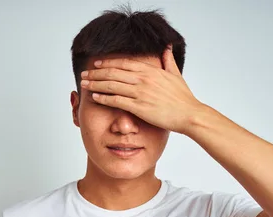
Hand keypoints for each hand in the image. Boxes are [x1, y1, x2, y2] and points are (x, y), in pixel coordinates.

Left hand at [80, 44, 204, 133]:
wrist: (189, 114)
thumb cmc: (183, 97)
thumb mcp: (176, 74)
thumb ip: (168, 60)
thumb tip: (167, 47)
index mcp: (150, 70)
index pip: (123, 63)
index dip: (107, 63)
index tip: (96, 65)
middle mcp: (143, 79)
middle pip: (113, 73)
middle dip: (96, 74)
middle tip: (84, 75)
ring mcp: (140, 93)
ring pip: (112, 85)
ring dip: (95, 84)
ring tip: (84, 85)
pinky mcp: (139, 107)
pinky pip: (116, 100)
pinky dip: (103, 98)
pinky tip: (94, 97)